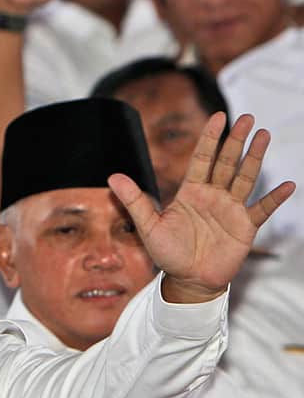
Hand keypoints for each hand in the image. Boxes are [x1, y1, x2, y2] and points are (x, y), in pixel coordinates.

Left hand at [109, 113, 295, 302]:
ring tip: (264, 135)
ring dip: (255, 158)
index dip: (210, 138)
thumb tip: (112, 177)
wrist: (188, 281)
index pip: (202, 159)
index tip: (218, 116)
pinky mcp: (245, 226)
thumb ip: (134, 201)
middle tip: (248, 118)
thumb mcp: (148, 226)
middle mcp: (213, 196)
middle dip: (236, 141)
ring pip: (245, 178)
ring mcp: (231, 209)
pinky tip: (288, 185)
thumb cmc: (168, 253)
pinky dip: (275, 198)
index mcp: (191, 192)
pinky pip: (262, 209)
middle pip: (226, 163)